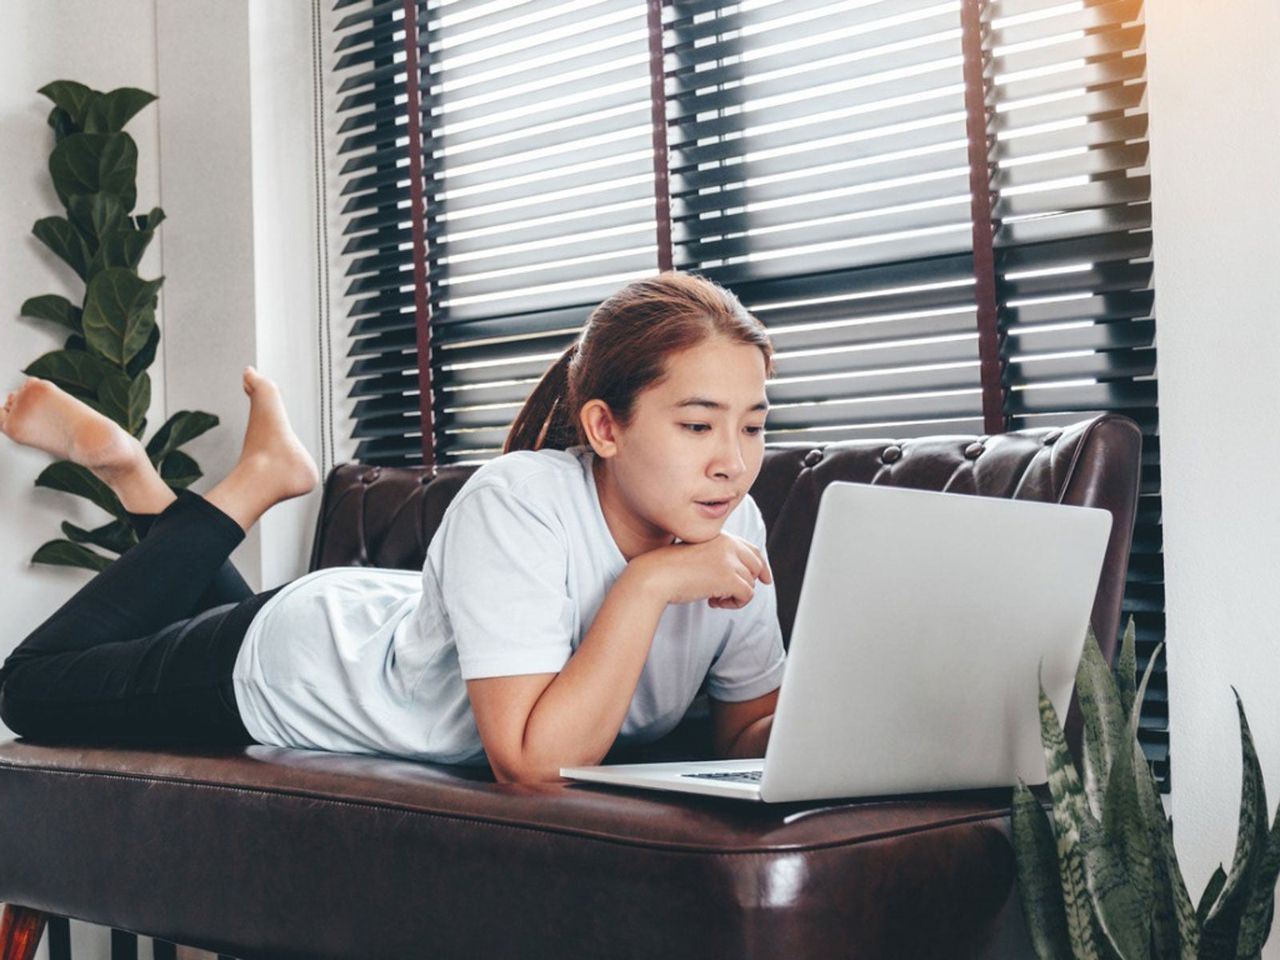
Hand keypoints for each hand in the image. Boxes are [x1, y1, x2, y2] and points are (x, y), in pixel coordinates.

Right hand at [631, 532, 772, 609]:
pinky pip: (747, 595)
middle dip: (751, 582)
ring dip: (735, 595)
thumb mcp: (696, 556)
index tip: (765, 579)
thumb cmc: (669, 569)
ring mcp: (729, 560)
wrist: (655, 575)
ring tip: (713, 598)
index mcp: (720, 537)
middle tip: (732, 596)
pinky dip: (734, 604)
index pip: (751, 549)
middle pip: (757, 565)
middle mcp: (728, 544)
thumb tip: (739, 578)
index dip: (761, 565)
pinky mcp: (729, 577)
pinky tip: (714, 603)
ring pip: (751, 583)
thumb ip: (717, 558)